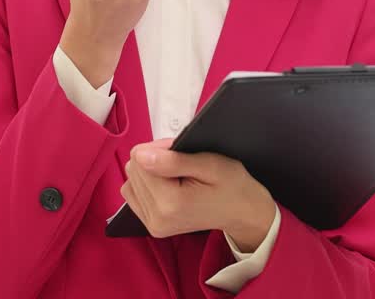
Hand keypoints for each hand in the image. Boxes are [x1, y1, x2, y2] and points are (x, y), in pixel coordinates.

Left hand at [121, 138, 276, 251]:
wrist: (242, 212)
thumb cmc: (231, 185)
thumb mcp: (209, 164)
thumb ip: (173, 160)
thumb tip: (140, 156)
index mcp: (171, 203)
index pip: (140, 159)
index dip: (161, 148)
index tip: (181, 153)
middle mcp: (158, 218)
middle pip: (134, 169)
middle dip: (155, 159)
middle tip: (183, 165)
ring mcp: (154, 225)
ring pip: (132, 180)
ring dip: (151, 172)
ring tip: (178, 176)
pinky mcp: (152, 226)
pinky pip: (133, 194)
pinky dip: (148, 185)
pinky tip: (168, 186)